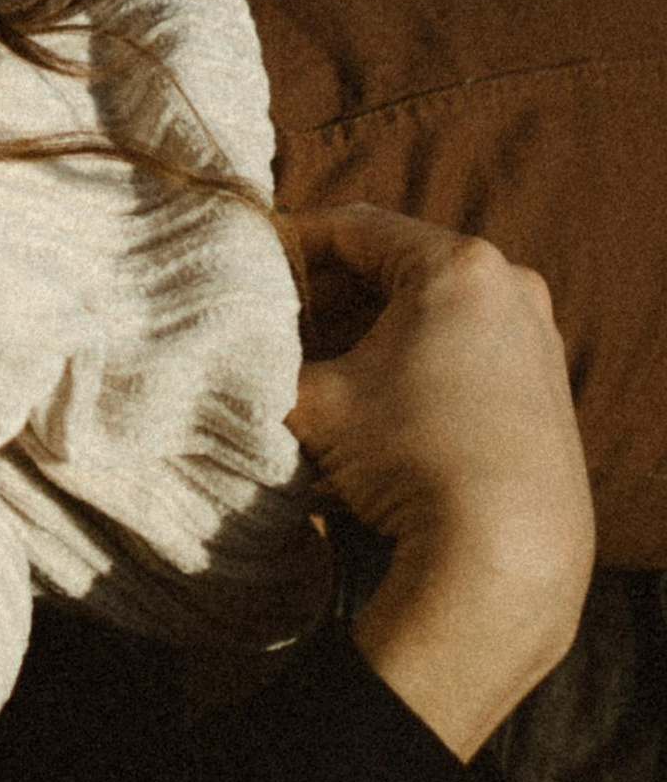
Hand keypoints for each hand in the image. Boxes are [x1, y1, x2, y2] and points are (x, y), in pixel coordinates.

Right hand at [288, 204, 591, 753]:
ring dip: (362, 338)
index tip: (245, 270)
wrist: (504, 555)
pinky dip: (406, 368)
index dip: (288, 245)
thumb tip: (236, 352)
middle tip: (270, 330)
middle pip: (392, 271)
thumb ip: (267, 361)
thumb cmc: (409, 458)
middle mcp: (511, 287)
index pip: (352, 227)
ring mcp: (535, 339)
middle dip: (324, 300)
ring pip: (425, 316)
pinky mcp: (544, 391)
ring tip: (310, 376)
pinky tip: (362, 412)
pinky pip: (459, 354)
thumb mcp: (314, 401)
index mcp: (458, 265)